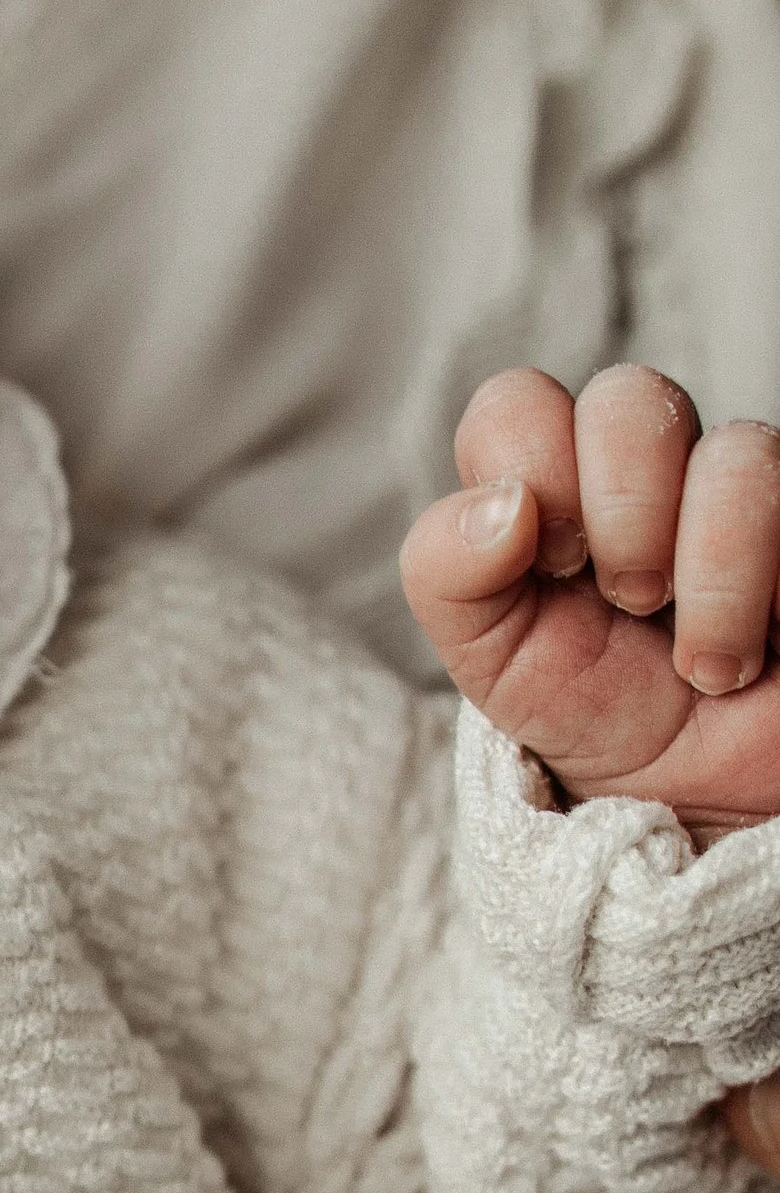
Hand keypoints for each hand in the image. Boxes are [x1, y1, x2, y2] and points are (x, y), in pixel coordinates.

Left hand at [401, 362, 779, 834]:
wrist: (691, 794)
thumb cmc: (586, 711)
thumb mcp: (488, 662)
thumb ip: (446, 575)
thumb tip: (501, 505)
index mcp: (549, 484)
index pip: (520, 403)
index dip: (531, 470)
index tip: (551, 563)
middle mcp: (646, 466)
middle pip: (630, 398)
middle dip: (626, 514)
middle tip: (630, 603)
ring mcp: (735, 488)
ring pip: (739, 456)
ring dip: (715, 579)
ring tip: (703, 666)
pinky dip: (774, 600)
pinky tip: (766, 650)